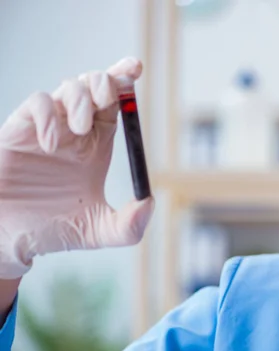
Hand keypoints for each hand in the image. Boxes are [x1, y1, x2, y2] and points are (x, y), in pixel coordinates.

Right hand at [0, 58, 153, 278]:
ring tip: (80, 128)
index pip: (115, 104)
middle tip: (109, 98)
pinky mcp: (19, 131)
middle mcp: (73, 132)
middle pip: (93, 86)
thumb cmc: (54, 231)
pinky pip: (36, 104)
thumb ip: (129, 225)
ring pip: (67, 88)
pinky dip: (47, 115)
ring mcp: (46, 129)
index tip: (135, 68)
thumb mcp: (99, 231)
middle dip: (106, 82)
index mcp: (96, 145)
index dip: (124, 81)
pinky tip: (50, 144)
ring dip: (80, 100)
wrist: (11, 239)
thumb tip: (150, 203)